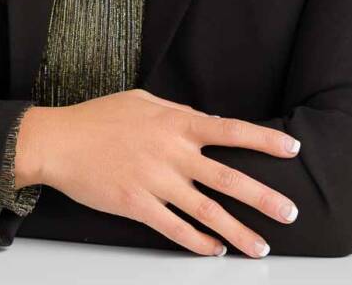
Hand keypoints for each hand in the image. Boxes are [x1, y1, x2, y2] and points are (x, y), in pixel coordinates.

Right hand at [35, 88, 299, 258]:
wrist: (60, 141)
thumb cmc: (100, 117)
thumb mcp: (143, 101)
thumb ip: (176, 112)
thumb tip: (201, 121)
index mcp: (176, 122)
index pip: (230, 130)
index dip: (263, 142)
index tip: (291, 150)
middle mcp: (172, 153)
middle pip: (228, 179)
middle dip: (263, 198)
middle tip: (291, 212)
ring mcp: (156, 182)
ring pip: (207, 212)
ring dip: (238, 232)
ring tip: (261, 247)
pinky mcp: (137, 205)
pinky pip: (175, 230)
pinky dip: (198, 243)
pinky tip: (214, 251)